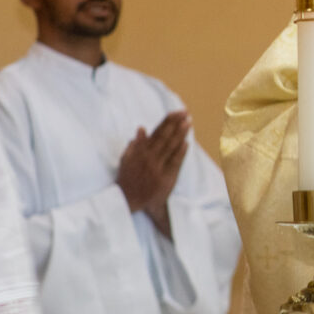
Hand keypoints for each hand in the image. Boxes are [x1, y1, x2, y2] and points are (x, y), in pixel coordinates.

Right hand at [116, 111, 190, 236]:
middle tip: (185, 113)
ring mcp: (157, 167)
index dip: (167, 121)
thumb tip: (141, 128)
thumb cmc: (127, 178)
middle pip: (165, 136)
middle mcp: (149, 157)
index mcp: (141, 151)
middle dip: (176, 123)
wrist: (128, 200)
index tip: (177, 112)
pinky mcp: (165, 177)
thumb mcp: (126, 159)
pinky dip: (180, 152)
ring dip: (180, 134)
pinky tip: (186, 143)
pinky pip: (174, 162)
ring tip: (188, 123)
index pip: (157, 132)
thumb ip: (134, 144)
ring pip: (170, 147)